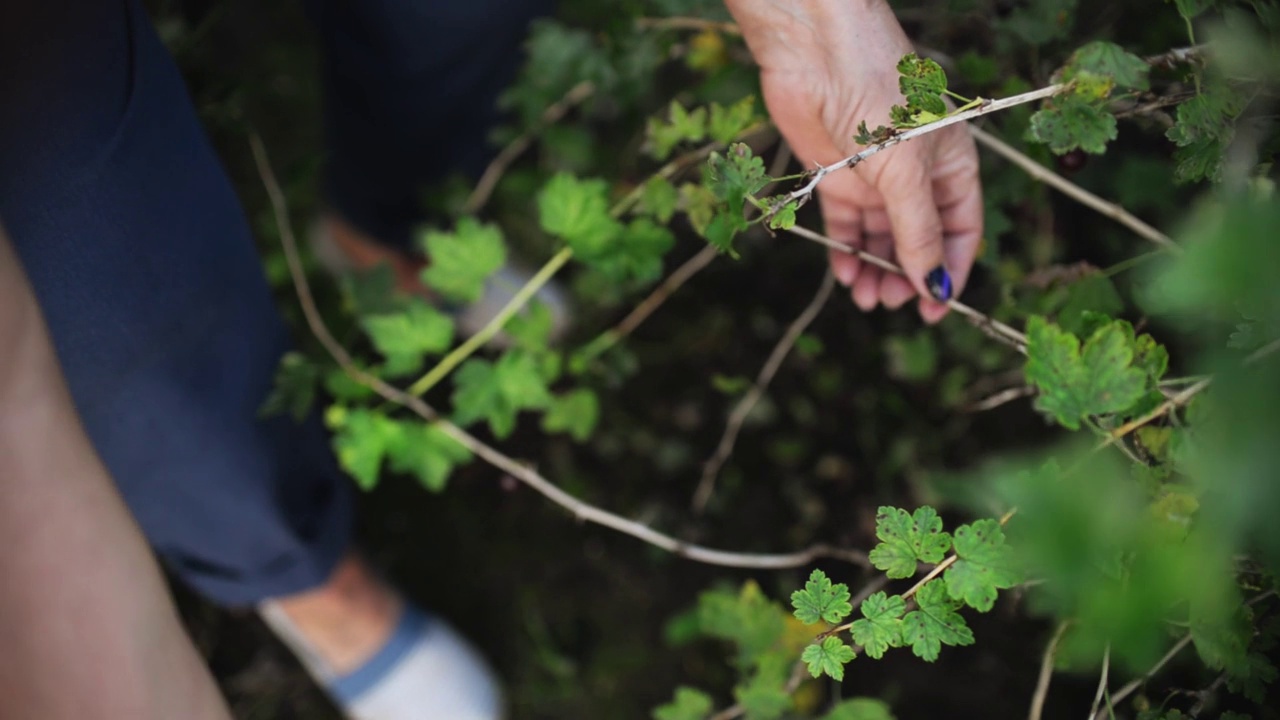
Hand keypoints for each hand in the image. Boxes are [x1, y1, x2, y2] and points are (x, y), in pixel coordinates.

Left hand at [726, 0, 981, 322]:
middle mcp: (916, 173)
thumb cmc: (879, 94)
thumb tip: (932, 283)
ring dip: (875, 269)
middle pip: (918, 238)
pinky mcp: (836, 173)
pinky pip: (847, 224)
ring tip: (865, 299)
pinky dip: (846, 250)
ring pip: (880, 237)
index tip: (933, 307)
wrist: (817, 51)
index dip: (951, 270)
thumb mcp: (907, 170)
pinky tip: (845, 273)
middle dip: (906, 275)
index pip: (961, 229)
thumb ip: (918, 230)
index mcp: (953, 164)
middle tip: (889, 302)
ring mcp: (875, 175)